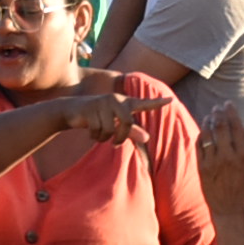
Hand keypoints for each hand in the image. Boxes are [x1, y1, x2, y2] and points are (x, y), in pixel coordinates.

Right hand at [55, 91, 170, 144]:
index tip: (171, 100)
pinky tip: (90, 131)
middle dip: (120, 137)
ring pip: (110, 129)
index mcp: (124, 103)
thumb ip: (131, 131)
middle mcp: (115, 100)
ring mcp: (103, 103)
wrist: (72, 111)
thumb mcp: (114, 124)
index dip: (157, 103)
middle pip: (126, 122)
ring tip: (98, 134)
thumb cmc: (97, 117)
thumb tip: (147, 138)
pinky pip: (97, 130)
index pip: (143, 103)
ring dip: (104, 138)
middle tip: (115, 144)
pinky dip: (94, 136)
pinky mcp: (91, 108)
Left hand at [196, 103, 243, 216]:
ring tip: (209, 116)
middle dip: (218, 113)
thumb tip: (238, 126)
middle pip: (221, 126)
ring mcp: (213, 161)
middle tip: (217, 107)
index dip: (231, 112)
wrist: (228, 208)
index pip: (236, 126)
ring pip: (208, 133)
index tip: (228, 104)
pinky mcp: (202, 167)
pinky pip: (199, 144)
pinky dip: (201, 134)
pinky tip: (204, 131)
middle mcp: (228, 156)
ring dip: (208, 121)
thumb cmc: (243, 186)